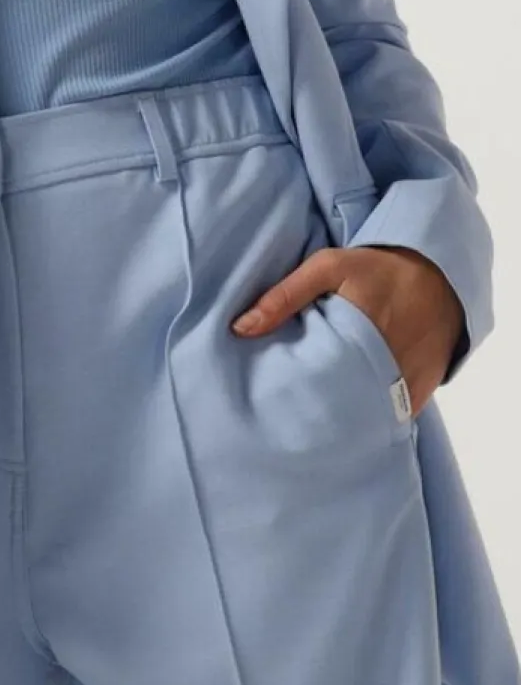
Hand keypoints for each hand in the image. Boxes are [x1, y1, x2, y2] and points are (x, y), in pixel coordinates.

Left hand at [230, 244, 465, 415]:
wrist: (443, 278)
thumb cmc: (380, 269)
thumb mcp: (330, 266)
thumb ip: (285, 295)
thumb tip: (240, 329)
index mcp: (358, 336)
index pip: (313, 381)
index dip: (288, 394)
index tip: (266, 399)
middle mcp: (385, 368)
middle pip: (336, 408)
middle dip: (309, 412)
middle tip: (283, 414)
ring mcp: (405, 387)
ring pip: (361, 418)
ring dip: (338, 418)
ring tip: (311, 417)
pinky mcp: (418, 396)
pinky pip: (387, 418)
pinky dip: (367, 417)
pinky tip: (345, 416)